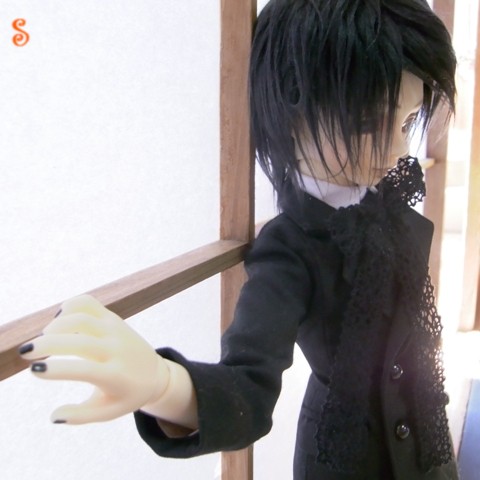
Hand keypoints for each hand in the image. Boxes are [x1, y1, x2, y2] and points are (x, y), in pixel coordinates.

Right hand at [19, 295, 168, 423]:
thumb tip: (54, 416)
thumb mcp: (108, 412)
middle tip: (25, 352)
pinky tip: (58, 320)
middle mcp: (116, 349)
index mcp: (115, 375)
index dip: (58, 369)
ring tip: (43, 339)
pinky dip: (70, 306)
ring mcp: (115, 330)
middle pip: (80, 341)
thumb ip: (81, 416)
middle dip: (48, 344)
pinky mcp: (113, 318)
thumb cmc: (126, 395)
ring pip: (83, 318)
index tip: (35, 370)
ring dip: (57, 326)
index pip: (85, 370)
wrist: (155, 373)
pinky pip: (89, 303)